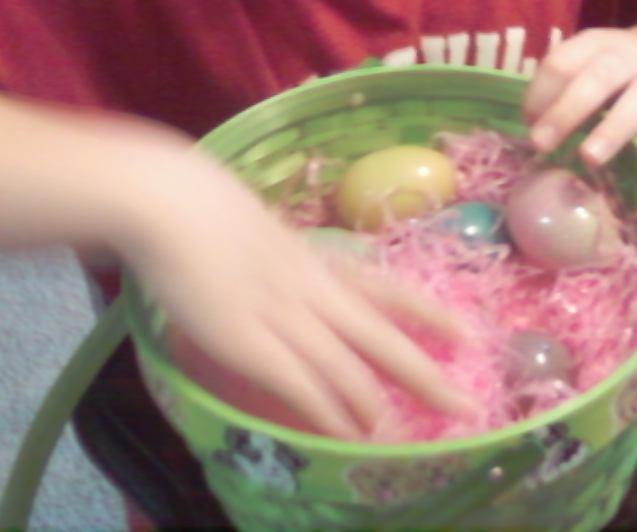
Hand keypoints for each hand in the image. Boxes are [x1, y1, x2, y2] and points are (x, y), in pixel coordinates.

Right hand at [110, 143, 471, 440]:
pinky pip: (302, 383)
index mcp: (316, 260)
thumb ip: (284, 258)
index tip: (464, 333)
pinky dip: (329, 411)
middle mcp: (313, 288)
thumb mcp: (262, 231)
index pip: (386, 286)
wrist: (172, 202)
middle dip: (424, 374)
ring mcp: (284, 315)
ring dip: (375, 404)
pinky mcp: (250, 341)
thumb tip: (295, 276)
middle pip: (382, 335)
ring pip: (348, 365)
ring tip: (396, 433)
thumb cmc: (205, 207)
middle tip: (461, 406)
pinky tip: (347, 433)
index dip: (427, 312)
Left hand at [523, 27, 636, 180]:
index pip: (562, 61)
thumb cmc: (627, 67)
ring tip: (589, 158)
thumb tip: (531, 130)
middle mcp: (630, 59)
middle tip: (540, 143)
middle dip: (566, 110)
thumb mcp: (597, 59)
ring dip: (612, 130)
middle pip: (597, 78)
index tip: (528, 123)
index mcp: (598, 44)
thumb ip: (568, 85)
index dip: (540, 92)